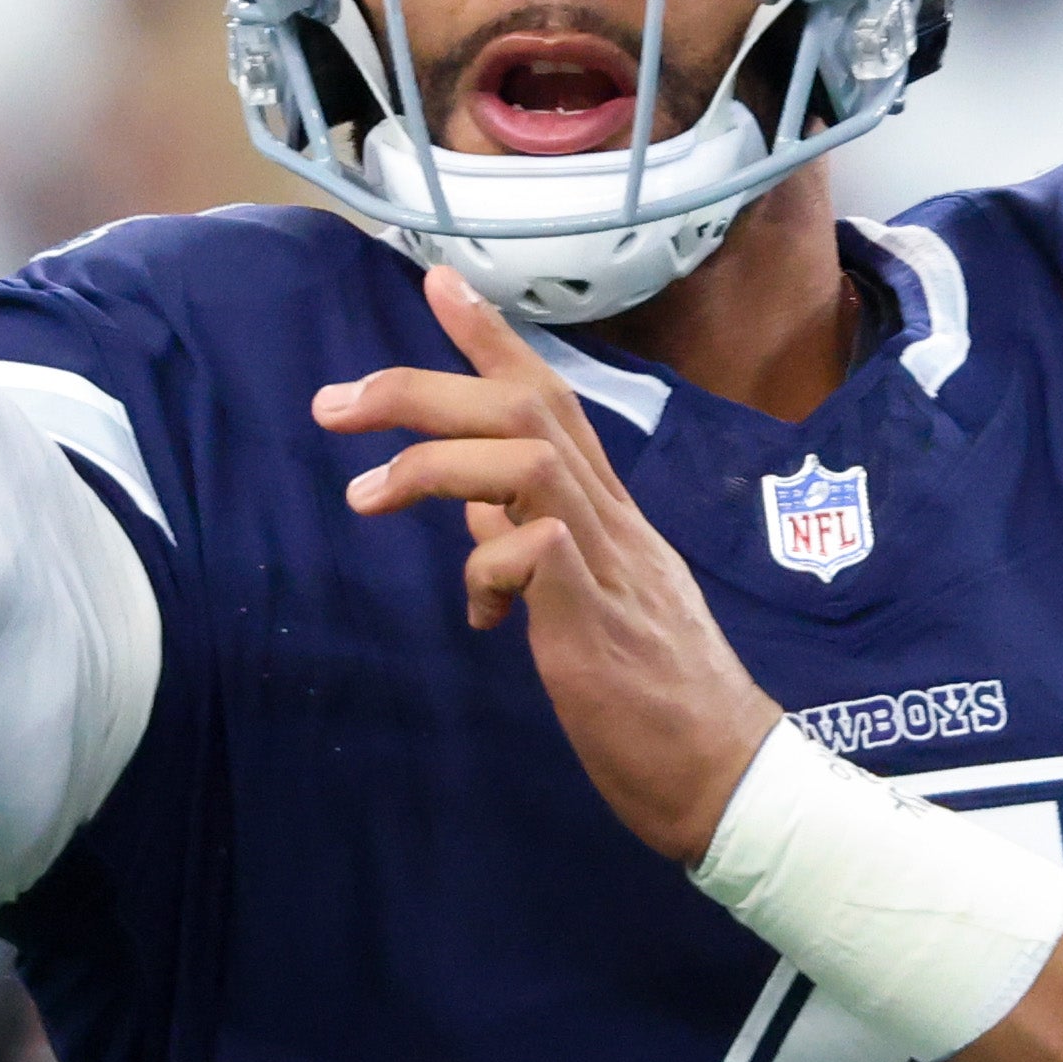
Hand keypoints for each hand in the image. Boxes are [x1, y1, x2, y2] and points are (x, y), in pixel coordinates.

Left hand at [315, 266, 782, 862]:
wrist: (729, 779)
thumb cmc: (654, 703)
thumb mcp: (585, 608)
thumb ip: (534, 549)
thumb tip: (474, 508)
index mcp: (612, 517)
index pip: (552, 399)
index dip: (492, 337)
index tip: (435, 282)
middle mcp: (616, 523)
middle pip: (527, 409)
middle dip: (421, 388)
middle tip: (333, 403)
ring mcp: (611, 568)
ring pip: (525, 458)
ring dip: (432, 462)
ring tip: (362, 494)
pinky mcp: (597, 623)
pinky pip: (535, 549)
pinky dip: (485, 564)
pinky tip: (478, 616)